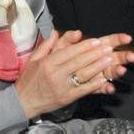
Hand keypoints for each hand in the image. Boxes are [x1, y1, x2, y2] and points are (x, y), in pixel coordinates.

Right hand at [14, 31, 132, 118]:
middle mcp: (55, 73)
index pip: (69, 52)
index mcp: (47, 62)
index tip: (95, 40)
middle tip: (107, 47)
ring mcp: (62, 86)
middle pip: (78, 61)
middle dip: (95, 54)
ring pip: (83, 74)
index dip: (84, 46)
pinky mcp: (67, 97)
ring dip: (98, 66)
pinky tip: (104, 79)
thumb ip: (46, 45)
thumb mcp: (33, 59)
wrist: (24, 101)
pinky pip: (83, 89)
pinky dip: (94, 84)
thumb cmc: (29, 79)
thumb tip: (55, 33)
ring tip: (109, 59)